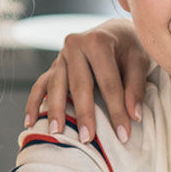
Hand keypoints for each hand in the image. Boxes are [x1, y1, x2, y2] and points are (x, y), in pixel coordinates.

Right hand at [24, 19, 148, 143]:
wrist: (114, 32)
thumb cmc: (130, 48)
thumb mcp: (140, 61)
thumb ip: (136, 87)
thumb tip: (133, 116)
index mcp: (98, 41)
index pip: (108, 83)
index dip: (116, 110)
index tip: (123, 135)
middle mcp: (75, 45)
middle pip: (79, 85)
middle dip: (84, 114)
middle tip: (87, 139)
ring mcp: (61, 56)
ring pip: (55, 85)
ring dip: (55, 111)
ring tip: (56, 134)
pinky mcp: (53, 66)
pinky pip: (40, 85)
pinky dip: (33, 103)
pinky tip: (30, 123)